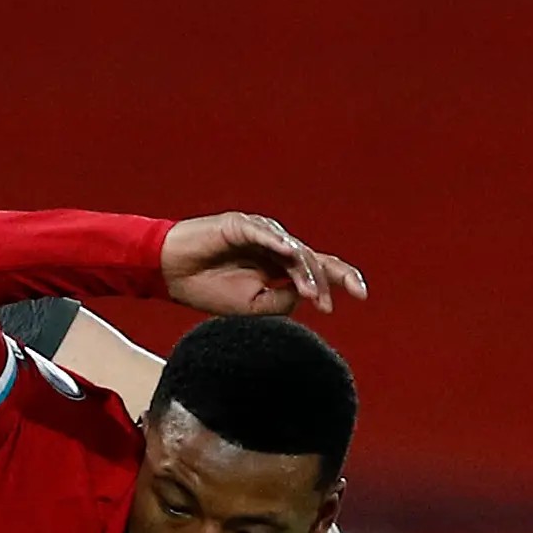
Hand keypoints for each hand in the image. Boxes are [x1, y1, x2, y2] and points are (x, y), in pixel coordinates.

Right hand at [161, 214, 367, 318]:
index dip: (341, 279)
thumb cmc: (207, 289)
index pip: (318, 269)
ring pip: (293, 250)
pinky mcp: (241, 225)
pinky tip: (289, 254)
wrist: (170, 273)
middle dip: (326, 280)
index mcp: (279, 266)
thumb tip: (304, 294)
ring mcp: (261, 234)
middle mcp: (276, 247)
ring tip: (309, 294)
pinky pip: (264, 233)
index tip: (362, 295)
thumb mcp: (252, 307)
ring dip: (303, 273)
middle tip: (325, 304)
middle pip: (313, 258)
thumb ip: (281, 301)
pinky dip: (277, 243)